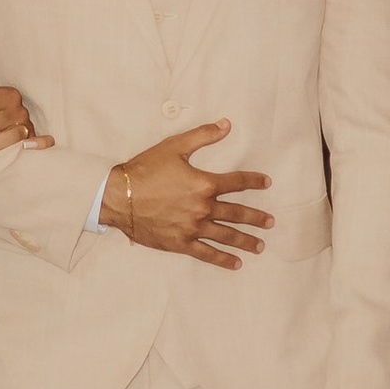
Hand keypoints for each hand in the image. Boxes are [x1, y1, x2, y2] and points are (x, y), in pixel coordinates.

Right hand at [100, 122, 272, 268]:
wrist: (118, 197)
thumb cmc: (144, 170)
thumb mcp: (174, 147)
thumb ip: (203, 136)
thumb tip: (227, 125)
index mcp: (204, 183)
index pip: (237, 182)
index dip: (254, 181)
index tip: (266, 183)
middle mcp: (203, 208)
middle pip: (237, 213)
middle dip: (256, 217)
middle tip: (271, 222)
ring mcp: (193, 228)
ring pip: (226, 235)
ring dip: (246, 240)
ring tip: (260, 245)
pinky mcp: (180, 243)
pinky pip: (207, 254)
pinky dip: (223, 259)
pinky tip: (236, 264)